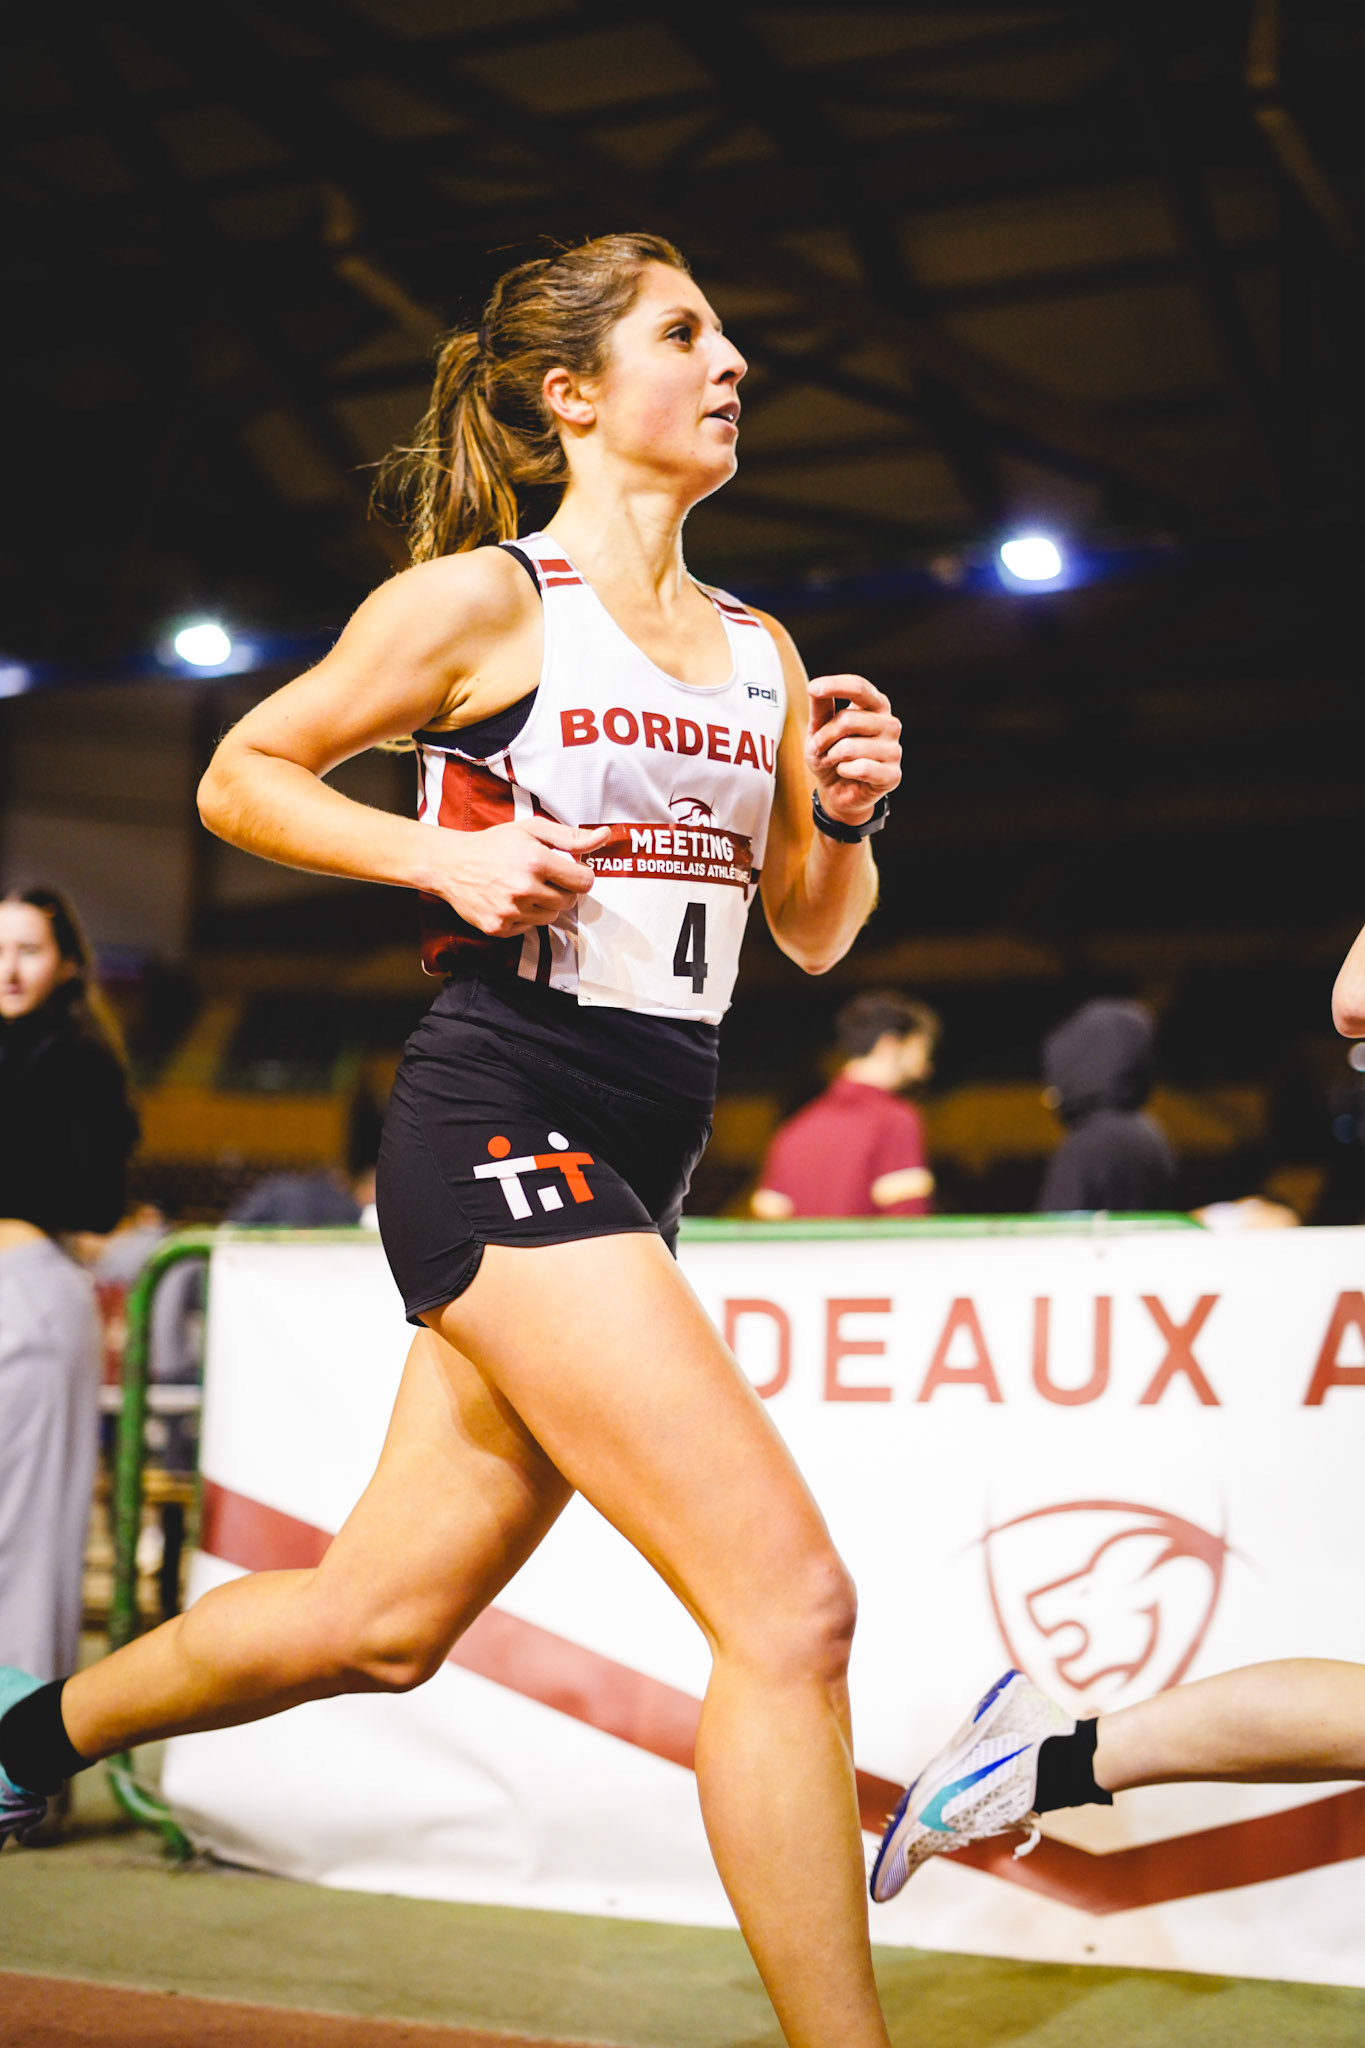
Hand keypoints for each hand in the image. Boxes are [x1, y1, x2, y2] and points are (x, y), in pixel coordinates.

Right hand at [428, 816, 611, 936]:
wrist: (451, 864)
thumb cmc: (494, 844)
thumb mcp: (532, 830)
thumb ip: (570, 837)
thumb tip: (604, 836)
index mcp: (536, 861)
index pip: (584, 881)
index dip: (582, 876)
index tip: (572, 872)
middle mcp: (524, 888)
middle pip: (569, 902)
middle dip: (563, 890)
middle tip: (544, 878)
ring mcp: (511, 911)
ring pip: (550, 917)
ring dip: (545, 905)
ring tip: (526, 888)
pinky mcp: (499, 928)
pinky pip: (529, 928)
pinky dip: (525, 917)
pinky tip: (510, 900)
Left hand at [806, 674, 900, 826]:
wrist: (837, 791)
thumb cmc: (831, 756)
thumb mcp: (819, 729)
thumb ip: (820, 707)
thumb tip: (815, 686)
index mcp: (875, 706)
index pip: (859, 687)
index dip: (836, 685)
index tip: (812, 689)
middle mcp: (890, 724)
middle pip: (848, 720)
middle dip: (824, 737)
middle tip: (822, 748)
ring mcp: (894, 749)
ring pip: (850, 747)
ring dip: (832, 757)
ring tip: (835, 762)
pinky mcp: (893, 775)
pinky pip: (860, 768)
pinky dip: (844, 771)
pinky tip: (846, 772)